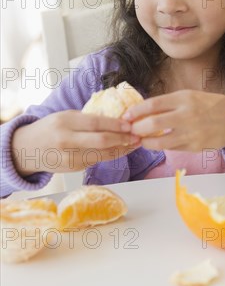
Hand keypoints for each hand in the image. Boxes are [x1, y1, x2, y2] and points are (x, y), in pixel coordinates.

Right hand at [11, 110, 141, 175]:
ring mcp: (69, 157)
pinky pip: (96, 161)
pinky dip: (110, 156)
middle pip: (100, 141)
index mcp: (65, 122)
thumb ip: (87, 119)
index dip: (115, 125)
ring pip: (101, 155)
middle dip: (122, 139)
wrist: (27, 149)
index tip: (130, 124)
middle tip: (137, 136)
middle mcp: (66, 140)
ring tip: (135, 144)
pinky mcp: (73, 168)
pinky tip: (122, 150)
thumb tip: (117, 119)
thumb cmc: (51, 128)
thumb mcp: (66, 116)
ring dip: (121, 150)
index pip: (95, 123)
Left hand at [122, 90, 224, 151]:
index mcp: (184, 98)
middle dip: (136, 128)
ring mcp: (191, 132)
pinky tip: (157, 143)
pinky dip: (161, 146)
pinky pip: (171, 148)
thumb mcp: (189, 96)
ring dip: (145, 142)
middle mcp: (187, 114)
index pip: (152, 104)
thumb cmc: (209, 105)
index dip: (135, 111)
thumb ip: (168, 103)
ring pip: (159, 141)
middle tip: (131, 130)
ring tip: (141, 140)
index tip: (126, 116)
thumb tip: (142, 112)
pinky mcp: (194, 146)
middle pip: (152, 123)